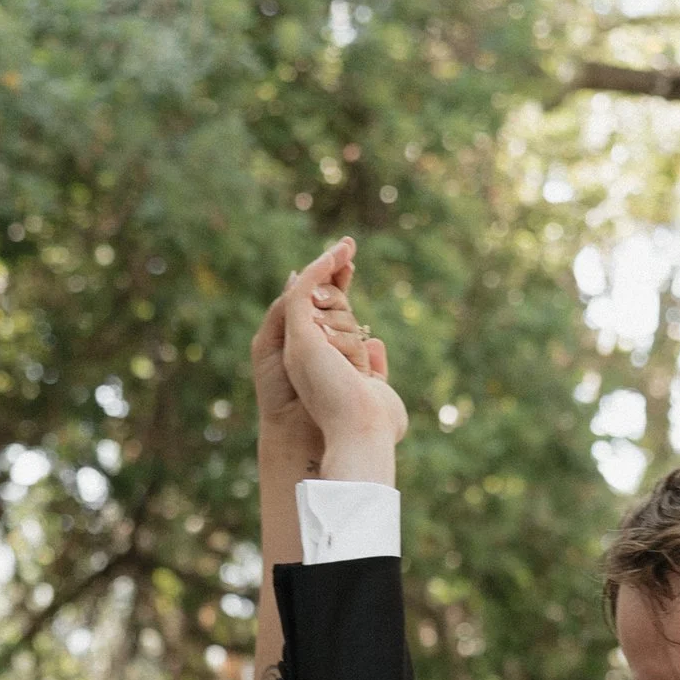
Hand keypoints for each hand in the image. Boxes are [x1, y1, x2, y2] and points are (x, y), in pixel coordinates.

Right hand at [278, 243, 405, 483]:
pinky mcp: (300, 336)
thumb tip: (378, 343)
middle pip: (317, 302)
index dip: (336, 291)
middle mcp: (307, 353)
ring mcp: (301, 344)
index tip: (350, 267)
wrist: (359, 435)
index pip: (326, 319)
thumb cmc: (373, 426)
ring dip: (330, 269)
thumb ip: (376, 372)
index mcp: (324, 365)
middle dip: (332, 272)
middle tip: (349, 246)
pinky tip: (336, 253)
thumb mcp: (379, 392)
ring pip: (311, 295)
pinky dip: (318, 270)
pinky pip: (303, 292)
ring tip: (348, 245)